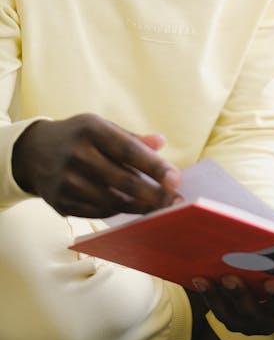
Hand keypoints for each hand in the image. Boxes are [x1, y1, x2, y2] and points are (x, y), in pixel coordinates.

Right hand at [11, 113, 180, 217]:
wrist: (33, 152)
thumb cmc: (78, 137)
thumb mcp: (102, 127)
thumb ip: (132, 138)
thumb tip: (161, 142)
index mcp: (91, 130)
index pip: (128, 150)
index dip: (154, 166)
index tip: (176, 179)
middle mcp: (76, 155)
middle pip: (122, 180)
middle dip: (153, 194)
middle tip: (175, 201)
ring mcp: (66, 181)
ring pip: (111, 201)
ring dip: (140, 207)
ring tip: (160, 208)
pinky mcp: (60, 202)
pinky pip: (97, 213)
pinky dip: (119, 212)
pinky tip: (134, 210)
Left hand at [191, 274, 273, 335]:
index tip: (270, 283)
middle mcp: (271, 321)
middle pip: (253, 313)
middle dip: (239, 295)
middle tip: (228, 278)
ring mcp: (250, 323)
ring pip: (230, 316)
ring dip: (215, 298)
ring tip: (203, 280)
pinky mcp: (233, 318)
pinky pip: (219, 310)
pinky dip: (208, 296)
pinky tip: (198, 278)